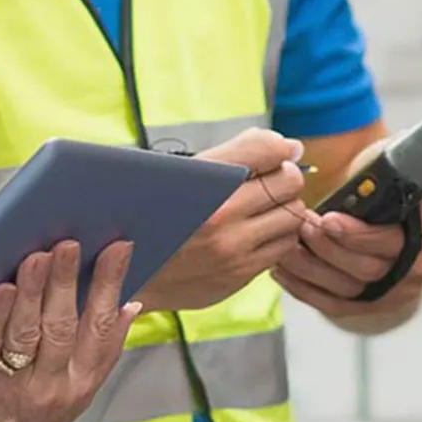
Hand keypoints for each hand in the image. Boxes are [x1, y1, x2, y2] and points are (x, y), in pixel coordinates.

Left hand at [0, 239, 136, 421]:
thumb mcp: (74, 394)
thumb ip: (100, 353)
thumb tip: (132, 304)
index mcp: (80, 383)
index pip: (101, 328)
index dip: (110, 286)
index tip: (118, 247)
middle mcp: (53, 388)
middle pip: (64, 326)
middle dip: (69, 280)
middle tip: (71, 242)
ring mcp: (13, 388)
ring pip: (28, 333)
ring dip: (34, 291)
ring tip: (38, 255)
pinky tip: (0, 290)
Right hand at [134, 128, 305, 312]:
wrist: (128, 274)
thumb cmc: (154, 216)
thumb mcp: (180, 173)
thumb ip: (236, 154)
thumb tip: (291, 147)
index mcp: (200, 180)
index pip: (266, 149)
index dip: (279, 148)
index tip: (278, 153)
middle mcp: (218, 215)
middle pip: (289, 182)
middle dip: (284, 178)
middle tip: (270, 182)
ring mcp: (231, 249)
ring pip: (293, 215)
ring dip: (284, 209)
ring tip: (264, 210)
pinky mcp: (239, 275)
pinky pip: (283, 247)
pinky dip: (277, 237)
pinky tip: (257, 234)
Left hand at [276, 137, 421, 335]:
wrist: (388, 228)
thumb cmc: (390, 192)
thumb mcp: (401, 165)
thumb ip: (417, 146)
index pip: (396, 238)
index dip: (361, 233)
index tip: (328, 218)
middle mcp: (417, 266)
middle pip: (369, 266)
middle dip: (329, 247)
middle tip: (301, 226)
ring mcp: (393, 291)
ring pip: (347, 286)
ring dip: (311, 266)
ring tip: (285, 243)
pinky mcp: (368, 306)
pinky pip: (333, 303)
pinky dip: (304, 288)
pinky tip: (282, 269)